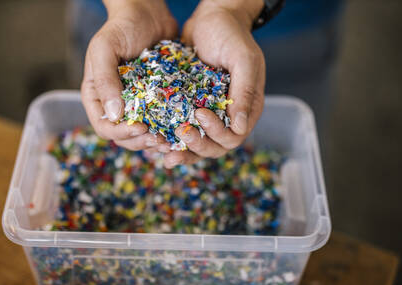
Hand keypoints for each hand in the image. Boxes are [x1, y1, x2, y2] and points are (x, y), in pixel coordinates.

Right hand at [81, 0, 176, 152]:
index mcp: (98, 96)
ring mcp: (137, 105)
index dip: (121, 133)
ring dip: (156, 142)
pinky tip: (182, 130)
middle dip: (141, 142)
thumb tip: (114, 114)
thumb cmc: (121, 27)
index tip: (141, 129)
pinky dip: (170, 130)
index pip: (104, 127)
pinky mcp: (156, 101)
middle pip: (124, 137)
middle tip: (160, 140)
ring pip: (144, 135)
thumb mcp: (105, 48)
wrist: (148, 13)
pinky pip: (161, 122)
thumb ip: (104, 79)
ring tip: (172, 141)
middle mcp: (116, 105)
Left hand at [163, 0, 265, 167]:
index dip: (217, 133)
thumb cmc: (232, 35)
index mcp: (246, 109)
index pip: (234, 136)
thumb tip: (240, 127)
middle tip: (180, 132)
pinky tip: (155, 140)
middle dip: (197, 144)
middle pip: (214, 147)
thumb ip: (244, 92)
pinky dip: (170, 138)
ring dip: (181, 150)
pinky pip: (181, 129)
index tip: (200, 114)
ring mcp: (208, 114)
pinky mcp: (189, 108)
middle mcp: (228, 117)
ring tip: (162, 149)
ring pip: (197, 144)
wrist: (211, 18)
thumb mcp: (243, 59)